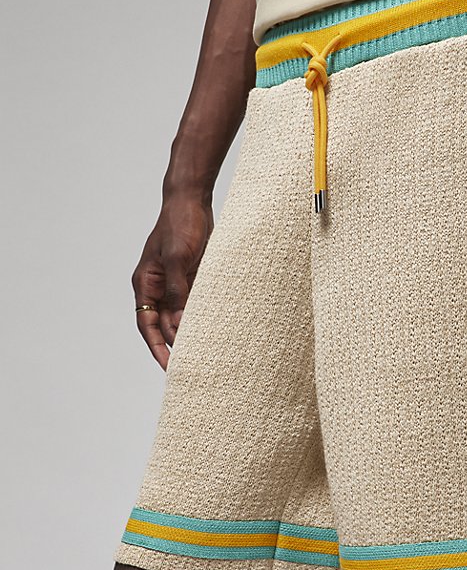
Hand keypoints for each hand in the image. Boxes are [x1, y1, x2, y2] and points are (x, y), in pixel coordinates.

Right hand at [131, 195, 213, 369]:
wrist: (193, 201)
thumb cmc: (180, 225)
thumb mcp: (177, 258)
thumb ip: (178, 290)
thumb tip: (181, 322)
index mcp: (146, 284)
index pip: (148, 325)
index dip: (157, 347)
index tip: (169, 367)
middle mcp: (159, 288)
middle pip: (165, 325)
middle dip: (175, 345)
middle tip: (190, 368)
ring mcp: (176, 284)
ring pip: (182, 316)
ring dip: (192, 333)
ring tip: (206, 354)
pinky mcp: (194, 278)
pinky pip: (197, 304)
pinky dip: (204, 317)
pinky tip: (216, 330)